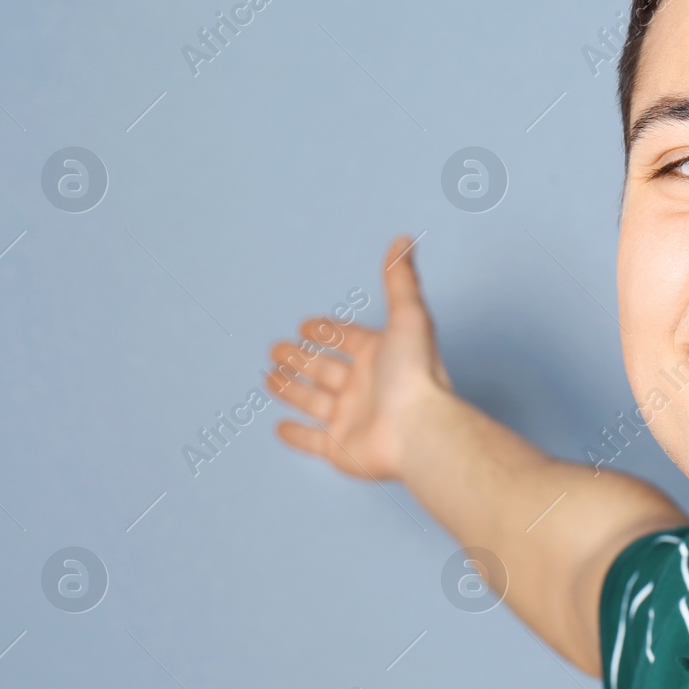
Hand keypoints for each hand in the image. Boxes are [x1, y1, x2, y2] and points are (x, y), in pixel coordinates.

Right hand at [266, 235, 449, 480]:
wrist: (418, 430)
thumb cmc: (415, 374)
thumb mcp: (408, 316)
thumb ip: (400, 280)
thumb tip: (404, 239)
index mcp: (379, 357)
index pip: (347, 340)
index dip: (326, 331)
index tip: (305, 325)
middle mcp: (365, 387)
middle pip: (325, 369)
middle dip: (300, 357)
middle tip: (276, 349)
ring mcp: (351, 419)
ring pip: (313, 401)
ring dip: (291, 390)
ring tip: (269, 378)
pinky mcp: (340, 449)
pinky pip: (312, 442)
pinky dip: (295, 436)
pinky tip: (280, 427)